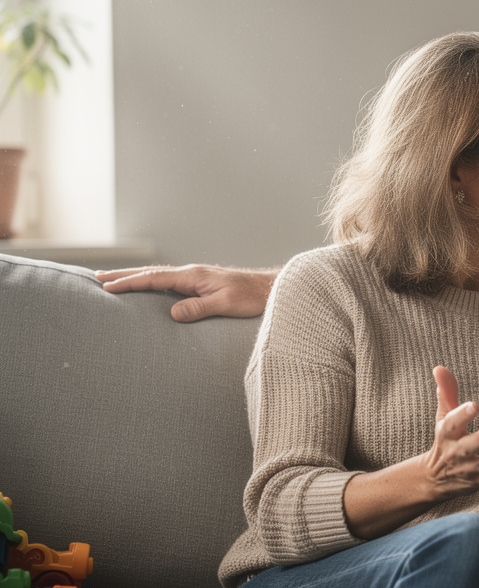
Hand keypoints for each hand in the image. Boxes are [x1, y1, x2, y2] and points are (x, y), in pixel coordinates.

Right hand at [95, 264, 276, 322]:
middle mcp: (191, 274)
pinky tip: (146, 289)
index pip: (154, 278)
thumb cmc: (252, 297)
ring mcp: (195, 278)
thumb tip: (173, 314)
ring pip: (158, 276)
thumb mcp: (226, 304)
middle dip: (124, 275)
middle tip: (97, 277)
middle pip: (151, 273)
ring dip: (135, 278)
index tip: (107, 285)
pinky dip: (151, 283)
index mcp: (193, 276)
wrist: (271, 289)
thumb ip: (200, 308)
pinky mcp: (201, 285)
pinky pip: (168, 283)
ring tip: (113, 280)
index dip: (129, 282)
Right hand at [422, 366, 478, 496]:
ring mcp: (468, 469)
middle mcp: (456, 453)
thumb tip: (440, 367)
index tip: (474, 405)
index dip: (461, 415)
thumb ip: (447, 393)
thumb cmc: (445, 440)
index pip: (450, 424)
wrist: (433, 479)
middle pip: (467, 447)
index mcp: (446, 434)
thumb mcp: (443, 418)